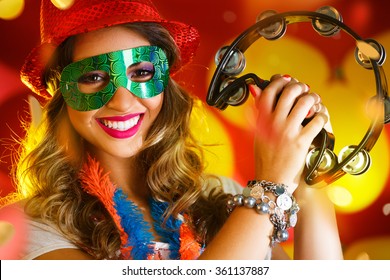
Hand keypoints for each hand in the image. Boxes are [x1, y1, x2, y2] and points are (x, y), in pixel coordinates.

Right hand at [250, 74, 327, 192]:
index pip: (269, 91)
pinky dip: (322, 116)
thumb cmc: (265, 158)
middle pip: (290, 92)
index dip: (279, 81)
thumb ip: (259, 114)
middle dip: (300, 87)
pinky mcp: (301, 142)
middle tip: (304, 90)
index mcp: (261, 120)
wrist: (271, 180)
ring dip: (314, 99)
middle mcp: (274, 123)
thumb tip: (257, 92)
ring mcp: (288, 132)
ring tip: (315, 103)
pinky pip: (317, 120)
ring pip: (306, 102)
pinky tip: (320, 118)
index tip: (286, 80)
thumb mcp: (258, 134)